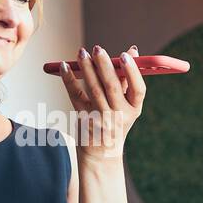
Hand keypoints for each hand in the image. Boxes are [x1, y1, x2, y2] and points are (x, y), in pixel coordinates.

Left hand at [58, 44, 145, 160]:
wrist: (101, 153)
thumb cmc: (115, 121)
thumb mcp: (126, 105)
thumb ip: (127, 79)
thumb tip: (133, 51)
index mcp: (134, 110)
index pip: (138, 89)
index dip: (132, 72)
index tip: (125, 55)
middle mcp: (119, 115)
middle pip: (113, 87)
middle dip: (104, 66)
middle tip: (98, 48)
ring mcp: (100, 119)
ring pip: (93, 89)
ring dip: (86, 68)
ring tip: (81, 52)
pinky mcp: (83, 119)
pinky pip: (75, 96)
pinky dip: (69, 80)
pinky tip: (64, 67)